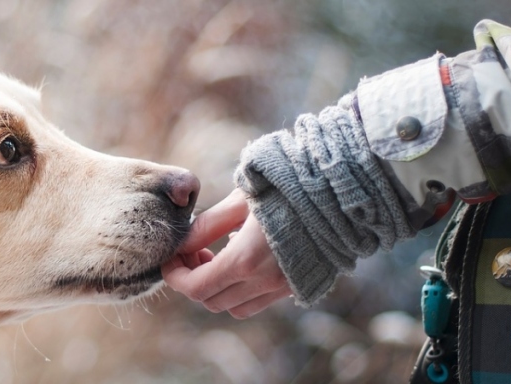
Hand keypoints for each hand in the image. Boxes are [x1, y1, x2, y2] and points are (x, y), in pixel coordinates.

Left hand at [162, 189, 292, 318]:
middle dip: (193, 280)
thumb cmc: (287, 188)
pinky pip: (258, 302)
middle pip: (210, 301)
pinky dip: (241, 290)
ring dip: (217, 289)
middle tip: (193, 251)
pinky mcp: (297, 286)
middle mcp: (264, 282)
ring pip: (234, 307)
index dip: (175, 276)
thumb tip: (181, 244)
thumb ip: (207, 226)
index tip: (170, 258)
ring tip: (216, 256)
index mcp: (245, 260)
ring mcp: (283, 288)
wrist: (341, 193)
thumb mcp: (240, 200)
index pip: (195, 288)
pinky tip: (243, 259)